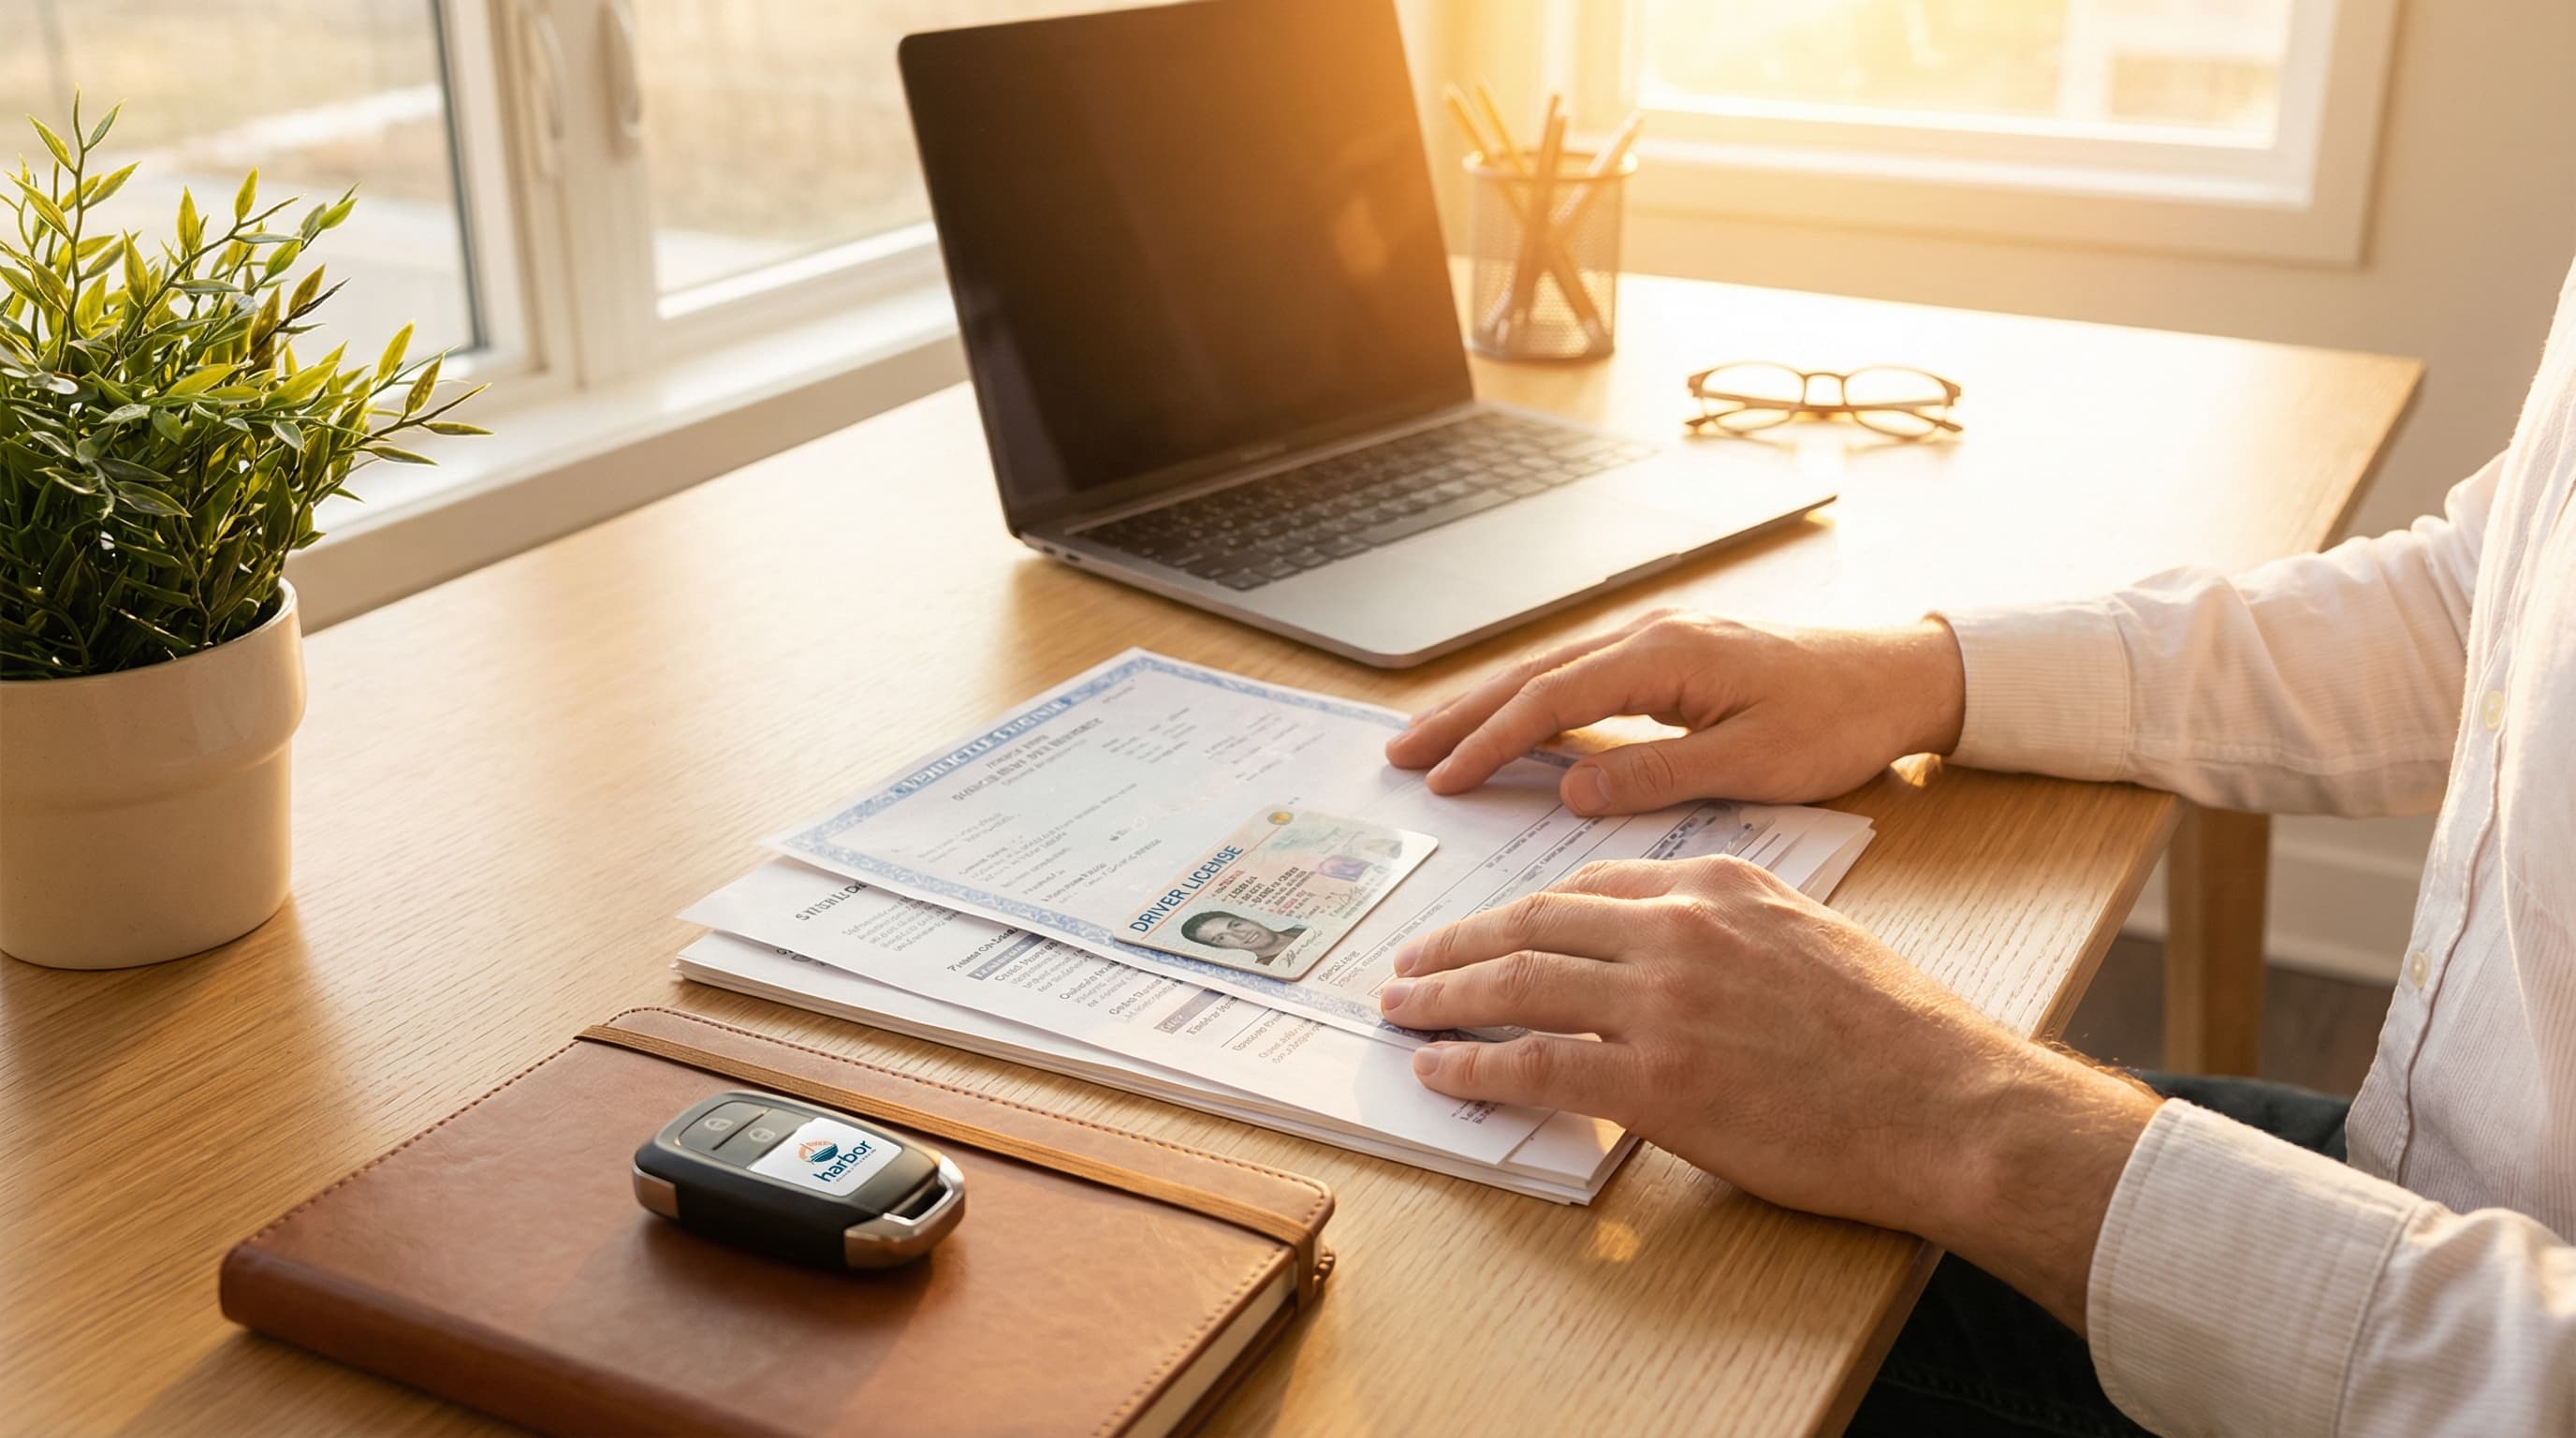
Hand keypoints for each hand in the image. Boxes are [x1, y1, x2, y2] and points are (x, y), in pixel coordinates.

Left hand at [1377, 856, 2158, 1329]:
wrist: (1951, 1103)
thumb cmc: (1901, 1036)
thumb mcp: (1810, 939)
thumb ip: (1730, 932)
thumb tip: (1670, 961)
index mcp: (1718, 884)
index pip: (1590, 881)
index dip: (1524, 909)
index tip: (1489, 927)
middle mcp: (1679, 927)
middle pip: (1534, 920)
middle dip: (1459, 941)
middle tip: (1412, 963)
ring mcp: (1661, 1001)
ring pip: (1518, 981)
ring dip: (1444, 996)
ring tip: (1402, 1010)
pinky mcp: (1655, 1080)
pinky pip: (1534, 1063)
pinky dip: (1473, 1064)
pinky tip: (1439, 1070)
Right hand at [1385, 610, 1967, 813]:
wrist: (1902, 674)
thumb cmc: (1841, 719)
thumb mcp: (1756, 761)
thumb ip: (1660, 774)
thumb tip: (1573, 790)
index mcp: (1667, 655)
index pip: (1553, 701)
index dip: (1491, 741)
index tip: (1442, 779)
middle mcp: (1652, 634)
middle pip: (1532, 674)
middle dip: (1461, 714)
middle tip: (1399, 754)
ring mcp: (1658, 639)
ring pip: (1550, 670)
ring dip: (1486, 704)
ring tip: (1428, 738)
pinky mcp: (1669, 656)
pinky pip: (1580, 677)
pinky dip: (1530, 701)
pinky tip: (1506, 726)